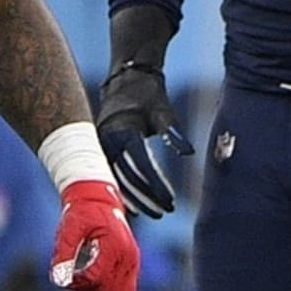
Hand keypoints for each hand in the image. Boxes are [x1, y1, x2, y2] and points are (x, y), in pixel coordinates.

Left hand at [49, 180, 138, 290]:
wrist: (98, 197)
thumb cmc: (82, 211)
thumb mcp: (69, 227)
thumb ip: (64, 252)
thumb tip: (60, 280)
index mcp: (114, 245)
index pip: (97, 279)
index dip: (78, 283)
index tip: (65, 276)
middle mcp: (128, 256)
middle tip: (72, 282)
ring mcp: (132, 261)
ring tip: (82, 289)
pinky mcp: (131, 265)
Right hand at [96, 64, 193, 217]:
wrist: (127, 78)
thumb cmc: (148, 95)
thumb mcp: (163, 111)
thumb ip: (172, 132)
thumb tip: (188, 152)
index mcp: (123, 129)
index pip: (140, 164)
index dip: (155, 184)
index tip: (170, 200)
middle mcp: (108, 139)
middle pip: (128, 176)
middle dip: (147, 196)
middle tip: (165, 210)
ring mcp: (102, 144)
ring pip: (118, 178)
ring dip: (135, 197)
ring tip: (154, 211)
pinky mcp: (103, 148)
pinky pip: (112, 173)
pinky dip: (125, 190)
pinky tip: (136, 206)